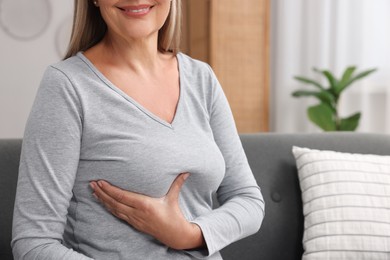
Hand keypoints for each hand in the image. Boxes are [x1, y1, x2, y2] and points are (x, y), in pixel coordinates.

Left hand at [89, 173, 204, 249]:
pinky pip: (118, 215)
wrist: (175, 235)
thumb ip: (177, 183)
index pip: (122, 196)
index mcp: (144, 205)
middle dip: (101, 193)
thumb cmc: (174, 215)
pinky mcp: (134, 223)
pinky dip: (109, 208)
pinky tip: (104, 203)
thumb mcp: (173, 198)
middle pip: (114, 202)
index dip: (109, 190)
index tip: (100, 182)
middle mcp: (136, 213)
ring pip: (114, 209)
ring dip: (103, 200)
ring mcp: (134, 219)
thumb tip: (186, 171)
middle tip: (91, 184)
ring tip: (93, 192)